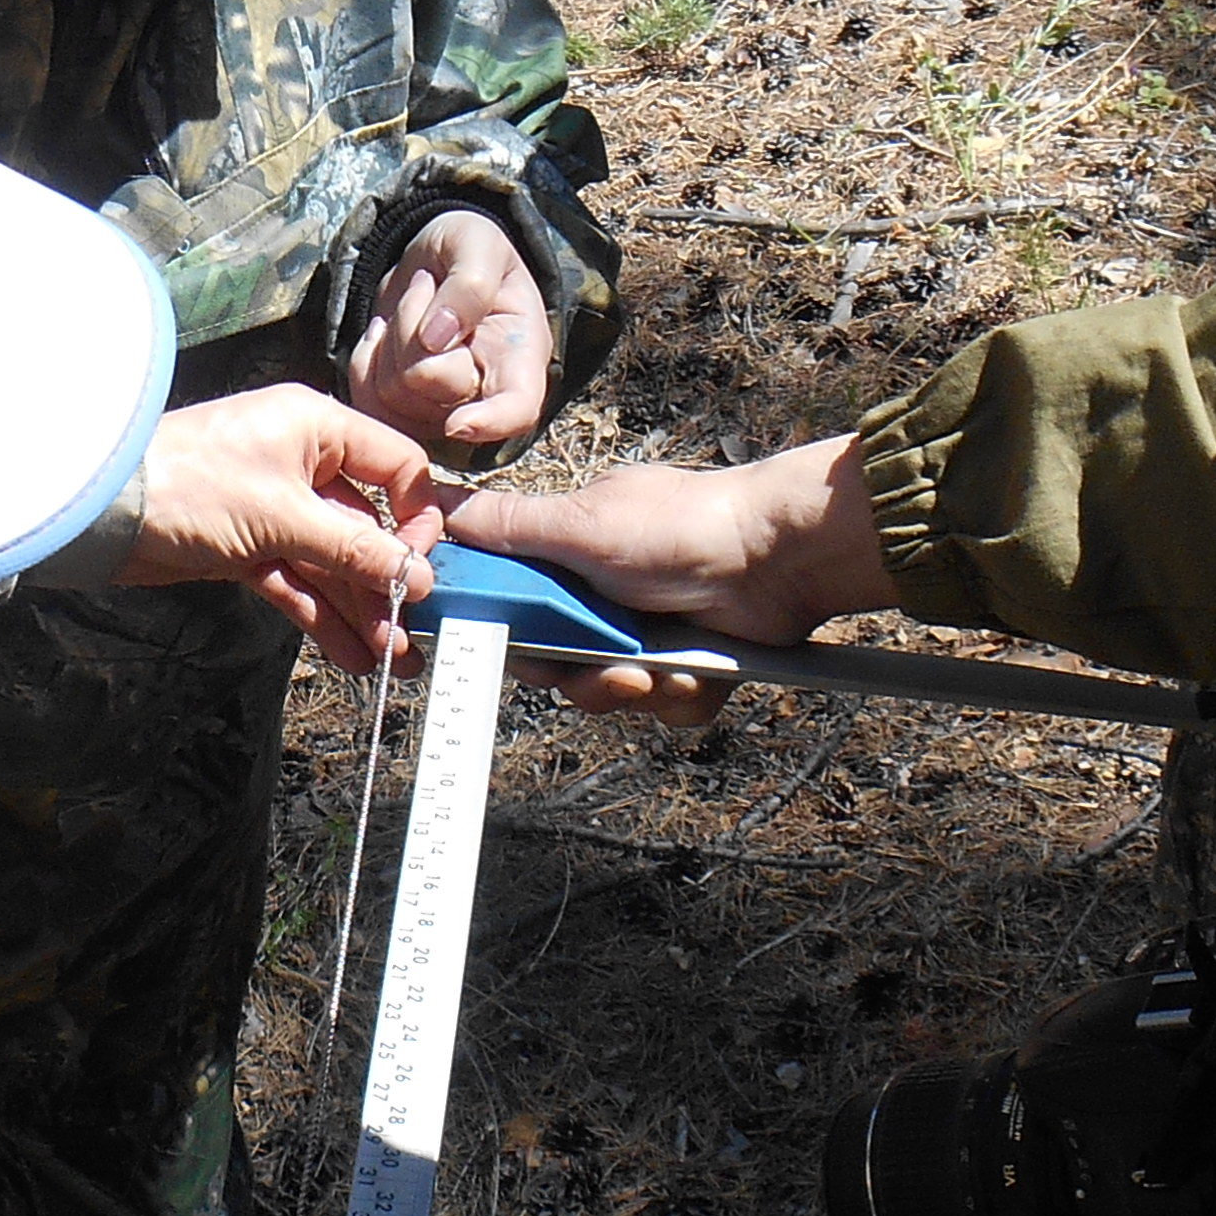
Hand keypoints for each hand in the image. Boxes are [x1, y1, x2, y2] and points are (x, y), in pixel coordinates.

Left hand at [127, 393, 441, 673]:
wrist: (101, 513)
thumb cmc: (187, 485)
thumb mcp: (284, 518)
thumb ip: (355, 551)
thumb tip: (416, 577)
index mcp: (317, 429)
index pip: (396, 468)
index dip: (415, 518)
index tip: (419, 567)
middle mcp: (300, 462)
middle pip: (363, 527)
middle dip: (385, 582)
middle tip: (409, 632)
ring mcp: (273, 506)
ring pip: (329, 561)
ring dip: (357, 608)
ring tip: (387, 658)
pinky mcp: (246, 543)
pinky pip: (296, 579)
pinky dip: (319, 612)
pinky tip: (348, 651)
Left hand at [347, 216, 550, 452]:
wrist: (431, 262)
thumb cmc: (466, 249)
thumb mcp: (478, 241)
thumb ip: (470, 283)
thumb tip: (435, 338)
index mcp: (520, 355)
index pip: (518, 411)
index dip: (491, 424)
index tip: (457, 422)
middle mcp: (484, 392)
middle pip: (433, 386)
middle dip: (415, 326)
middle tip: (428, 285)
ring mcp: (441, 408)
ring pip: (395, 391)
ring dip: (391, 336)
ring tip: (413, 305)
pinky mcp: (403, 411)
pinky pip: (369, 402)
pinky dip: (365, 362)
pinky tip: (383, 334)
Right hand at [443, 437, 891, 723]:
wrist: (780, 555)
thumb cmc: (684, 526)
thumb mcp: (581, 522)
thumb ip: (507, 528)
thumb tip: (435, 507)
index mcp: (570, 557)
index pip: (516, 611)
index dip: (514, 639)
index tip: (522, 651)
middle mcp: (604, 598)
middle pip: (558, 665)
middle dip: (581, 675)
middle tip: (610, 665)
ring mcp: (648, 634)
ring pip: (608, 694)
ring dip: (632, 688)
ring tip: (660, 668)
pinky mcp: (687, 667)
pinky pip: (663, 708)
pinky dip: (679, 695)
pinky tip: (698, 670)